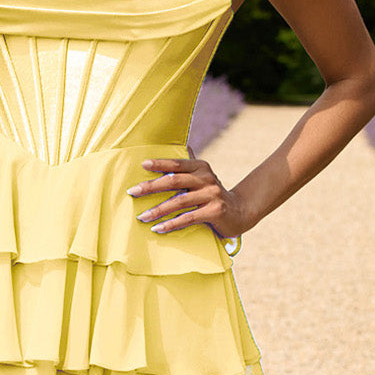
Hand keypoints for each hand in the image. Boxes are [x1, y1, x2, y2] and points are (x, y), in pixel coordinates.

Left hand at [126, 157, 247, 241]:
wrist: (240, 212)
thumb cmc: (213, 195)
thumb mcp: (203, 178)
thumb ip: (190, 165)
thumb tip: (180, 146)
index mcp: (201, 167)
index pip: (177, 163)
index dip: (160, 163)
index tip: (143, 165)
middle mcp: (207, 178)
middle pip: (174, 181)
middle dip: (151, 187)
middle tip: (133, 192)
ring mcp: (212, 195)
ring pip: (179, 202)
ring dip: (158, 210)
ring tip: (142, 216)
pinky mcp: (215, 211)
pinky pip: (189, 218)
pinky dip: (172, 224)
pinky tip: (158, 228)